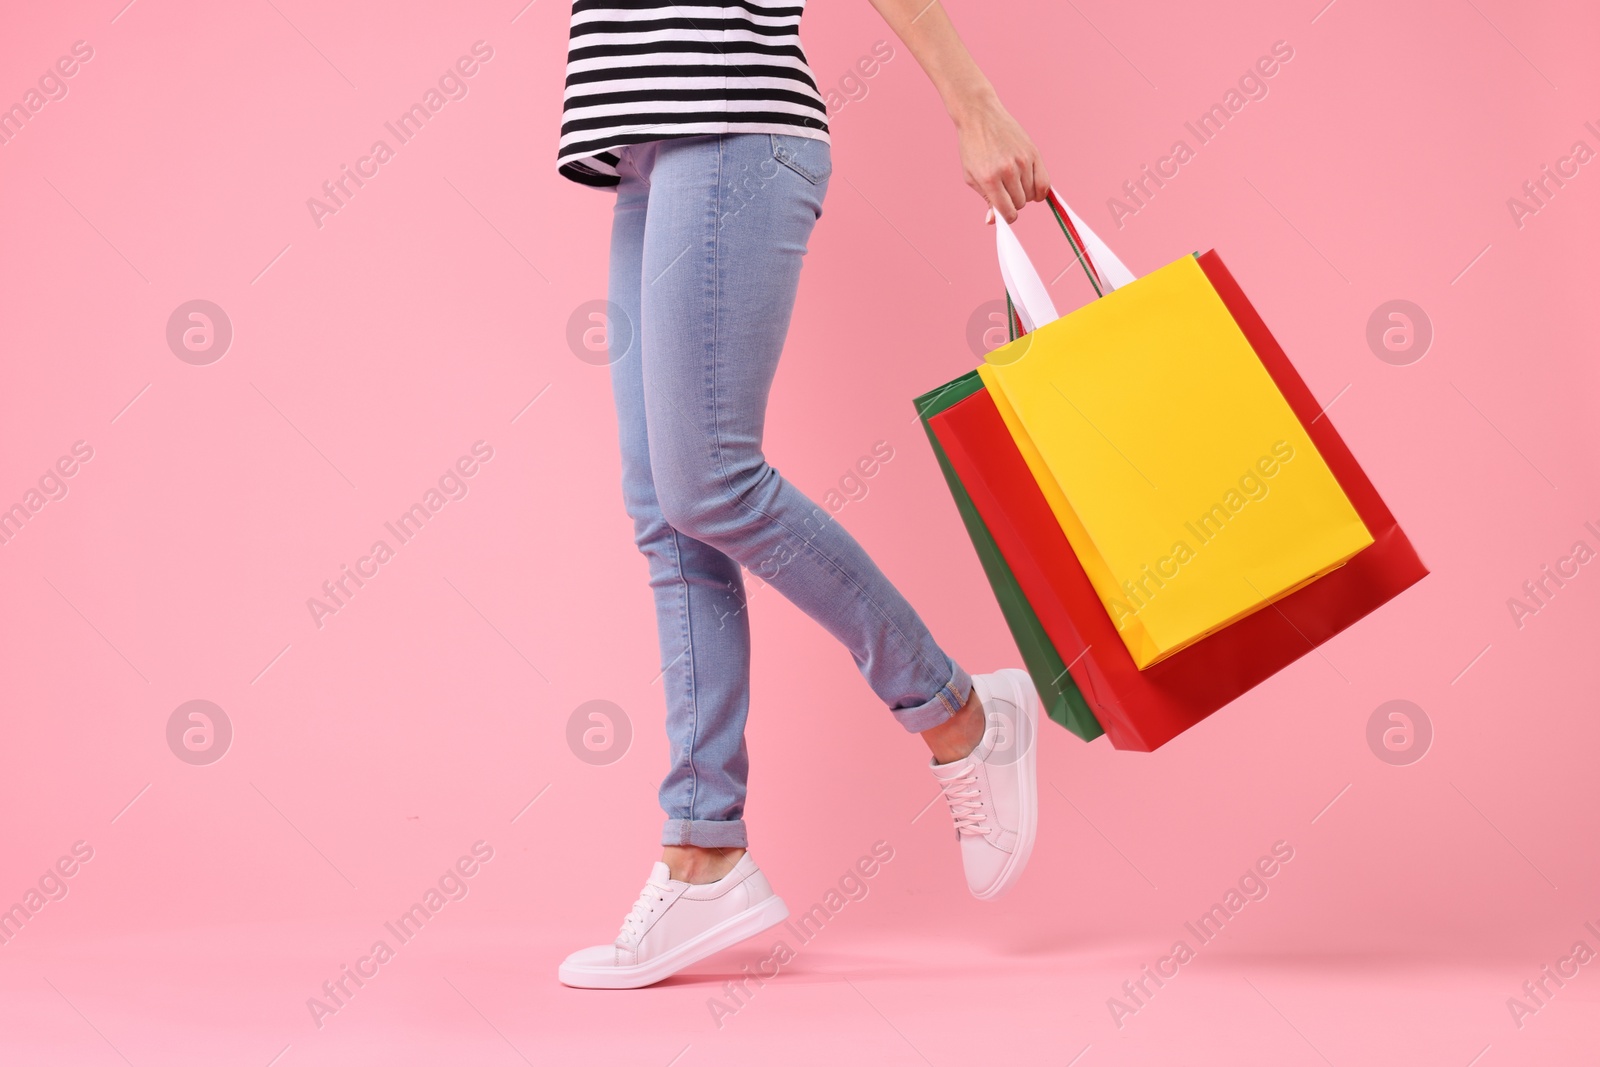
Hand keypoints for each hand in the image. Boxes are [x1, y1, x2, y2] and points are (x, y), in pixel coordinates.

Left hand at [955, 95, 1049, 222]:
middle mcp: (1008, 170)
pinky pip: (1044, 183)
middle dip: (1014, 203)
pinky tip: (1032, 186)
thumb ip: (986, 199)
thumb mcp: (972, 176)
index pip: (1008, 212)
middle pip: (1020, 203)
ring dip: (1025, 194)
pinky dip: (1040, 190)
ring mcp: (1023, 161)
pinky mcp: (1034, 153)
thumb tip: (993, 221)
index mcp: (989, 179)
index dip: (1007, 217)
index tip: (1006, 213)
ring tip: (1015, 184)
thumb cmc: (973, 148)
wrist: (980, 116)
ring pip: (1032, 194)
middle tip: (1006, 192)